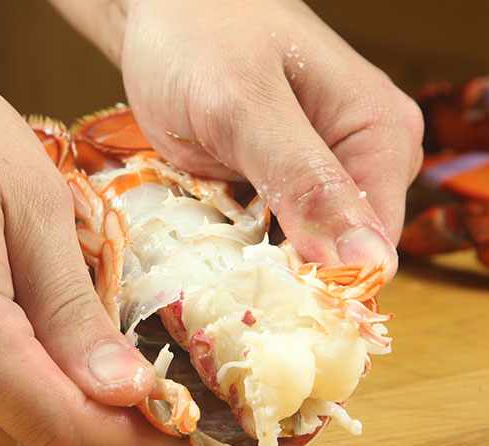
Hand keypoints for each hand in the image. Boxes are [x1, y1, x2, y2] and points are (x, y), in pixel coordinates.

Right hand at [0, 1, 188, 445]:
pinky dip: (11, 398)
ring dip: (56, 417)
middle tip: (165, 401)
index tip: (187, 430)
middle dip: (102, 434)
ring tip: (108, 371)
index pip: (56, 423)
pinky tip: (42, 353)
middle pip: (26, 444)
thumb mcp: (31, 205)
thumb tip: (128, 395)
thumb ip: (74, 312)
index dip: (130, 441)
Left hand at [73, 0, 423, 277]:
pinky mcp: (270, 190)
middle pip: (335, 262)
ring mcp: (314, 180)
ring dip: (251, 279)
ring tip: (206, 286)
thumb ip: (304, 181)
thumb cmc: (200, 37)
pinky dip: (229, 258)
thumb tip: (364, 261)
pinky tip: (199, 263)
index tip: (268, 322)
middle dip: (283, 289)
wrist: (156, 8)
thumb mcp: (244, 109)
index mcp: (382, 138)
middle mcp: (360, 164)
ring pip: (294, 260)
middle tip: (224, 306)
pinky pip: (259, 244)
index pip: (373, 250)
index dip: (326, 294)